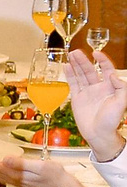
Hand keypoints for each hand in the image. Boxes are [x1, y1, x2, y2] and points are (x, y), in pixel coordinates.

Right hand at [66, 45, 124, 160]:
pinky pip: (73, 84)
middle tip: (76, 52)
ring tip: (70, 55)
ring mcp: (87, 92)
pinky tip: (66, 67)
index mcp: (110, 87)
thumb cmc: (112, 120)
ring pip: (80, 75)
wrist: (99, 134)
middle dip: (84, 60)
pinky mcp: (77, 98)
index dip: (102, 60)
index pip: (106, 69)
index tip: (96, 53)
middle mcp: (98, 87)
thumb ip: (121, 87)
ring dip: (76, 65)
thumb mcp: (121, 102)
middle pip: (90, 70)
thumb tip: (112, 75)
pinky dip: (69, 75)